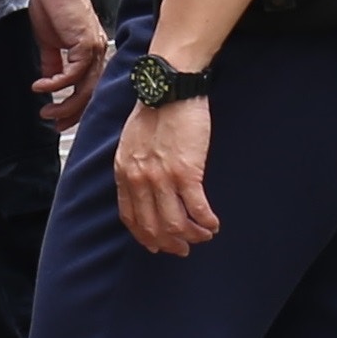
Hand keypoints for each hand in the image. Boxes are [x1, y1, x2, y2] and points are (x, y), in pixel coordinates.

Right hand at [28, 0, 110, 128]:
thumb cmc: (54, 3)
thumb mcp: (50, 41)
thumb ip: (51, 62)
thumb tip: (48, 81)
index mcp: (89, 53)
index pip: (88, 88)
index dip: (75, 108)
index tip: (60, 119)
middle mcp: (96, 53)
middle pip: (90, 94)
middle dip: (72, 113)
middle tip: (55, 123)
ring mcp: (93, 49)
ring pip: (86, 88)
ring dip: (65, 104)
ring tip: (47, 110)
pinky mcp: (85, 44)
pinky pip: (73, 73)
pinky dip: (57, 84)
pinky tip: (42, 87)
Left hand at [116, 93, 216, 255]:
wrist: (168, 89)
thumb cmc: (154, 109)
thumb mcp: (130, 142)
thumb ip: (133, 167)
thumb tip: (144, 186)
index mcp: (123, 172)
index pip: (131, 217)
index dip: (146, 236)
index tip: (158, 244)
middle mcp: (139, 180)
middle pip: (152, 227)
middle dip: (170, 244)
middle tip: (184, 248)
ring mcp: (161, 178)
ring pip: (175, 224)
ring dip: (192, 236)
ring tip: (203, 235)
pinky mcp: (186, 172)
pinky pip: (196, 209)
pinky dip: (206, 222)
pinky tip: (213, 224)